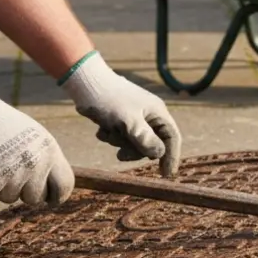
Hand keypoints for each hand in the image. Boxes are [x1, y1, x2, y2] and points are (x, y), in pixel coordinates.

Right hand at [0, 76, 74, 205]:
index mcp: (49, 151)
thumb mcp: (33, 136)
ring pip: (10, 199)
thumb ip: (44, 159)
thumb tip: (51, 183)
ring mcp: (14, 174)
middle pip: (35, 198)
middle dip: (22, 192)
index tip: (50, 200)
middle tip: (9, 176)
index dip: (57, 196)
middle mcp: (36, 164)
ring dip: (0, 188)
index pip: (65, 185)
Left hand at [59, 51, 181, 177]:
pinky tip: (101, 129)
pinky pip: (122, 136)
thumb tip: (159, 154)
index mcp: (157, 112)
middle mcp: (149, 114)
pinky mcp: (121, 118)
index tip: (166, 175)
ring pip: (134, 141)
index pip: (172, 138)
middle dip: (134, 150)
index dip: (171, 156)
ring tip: (106, 133)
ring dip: (119, 142)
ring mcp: (135, 116)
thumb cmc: (108, 99)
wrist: (85, 82)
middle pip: (151, 143)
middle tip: (119, 156)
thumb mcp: (127, 121)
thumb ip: (144, 138)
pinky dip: (111, 136)